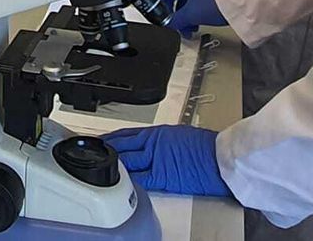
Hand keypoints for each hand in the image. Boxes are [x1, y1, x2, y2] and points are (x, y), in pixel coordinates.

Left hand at [105, 125, 229, 196]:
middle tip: (91, 152)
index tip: (99, 140)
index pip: (126, 134)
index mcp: (157, 133)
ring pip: (127, 161)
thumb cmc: (206, 147)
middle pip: (122, 147)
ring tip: (98, 165)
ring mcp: (157, 161)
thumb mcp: (178, 134)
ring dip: (113, 164)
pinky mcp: (164, 177)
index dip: (110, 138)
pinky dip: (128, 180)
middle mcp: (154, 145)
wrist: (220, 158)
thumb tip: (149, 145)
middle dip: (106, 150)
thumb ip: (160, 139)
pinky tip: (117, 180)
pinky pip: (140, 179)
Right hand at [159, 0, 225, 37]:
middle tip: (181, 27)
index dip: (160, 10)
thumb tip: (170, 25)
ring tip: (195, 25)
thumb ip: (177, 20)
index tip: (164, 21)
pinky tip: (205, 15)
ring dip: (188, 11)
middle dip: (177, 13)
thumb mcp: (192, 14)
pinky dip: (199, 5)